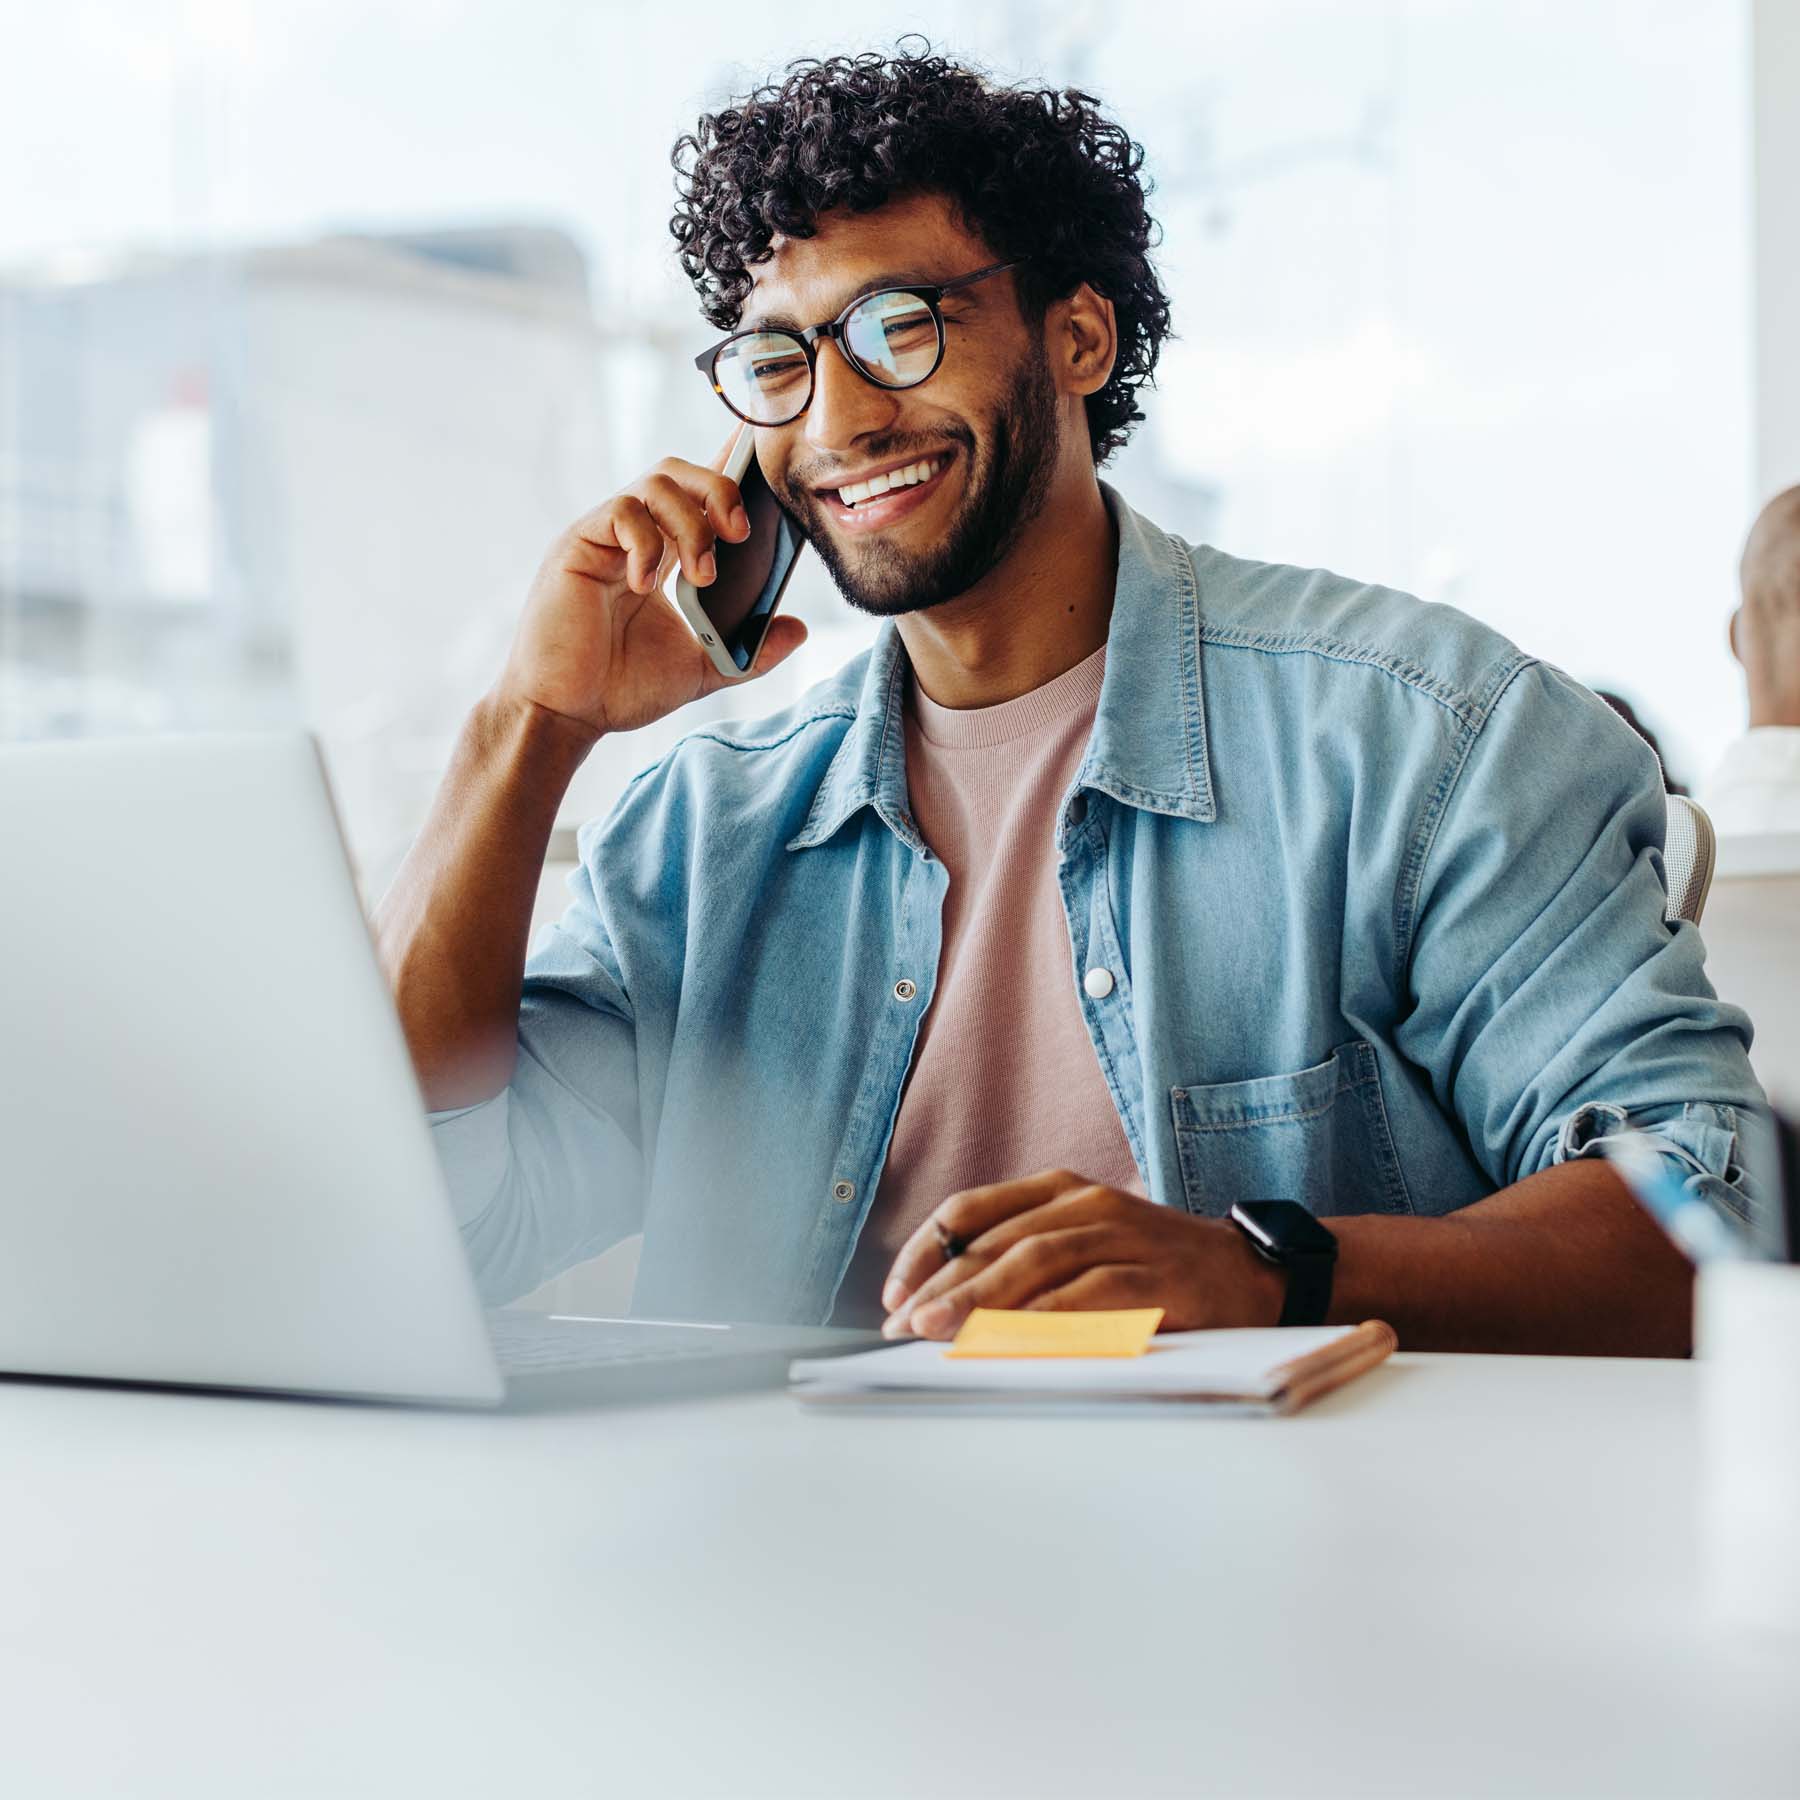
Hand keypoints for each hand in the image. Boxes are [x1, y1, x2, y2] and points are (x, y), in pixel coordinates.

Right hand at [491, 435, 808, 742]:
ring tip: (701, 574)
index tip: (762, 452)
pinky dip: (647, 543)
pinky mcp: (577, 545)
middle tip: (741, 534)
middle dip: (720, 490)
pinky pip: (621, 511)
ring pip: (656, 483)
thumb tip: (799, 629)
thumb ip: (749, 650)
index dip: (730, 465)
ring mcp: (604, 536)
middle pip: (680, 472)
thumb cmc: (621, 689)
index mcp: (663, 554)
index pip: (699, 495)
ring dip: (691, 523)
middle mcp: (633, 535)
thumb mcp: (702, 669)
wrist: (565, 714)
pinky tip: (647, 585)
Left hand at [879, 1169, 1286, 1340]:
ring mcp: (1124, 1236)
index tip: (893, 1293)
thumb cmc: (1151, 1266)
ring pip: (1036, 1262)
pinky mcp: (1156, 1277)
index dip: (926, 1250)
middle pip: (996, 1240)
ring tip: (937, 1331)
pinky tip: (1011, 1341)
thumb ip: (1022, 1259)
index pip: (972, 1210)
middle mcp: (1087, 1204)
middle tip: (902, 1324)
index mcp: (1059, 1190)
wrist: (1248, 1273)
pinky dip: (1045, 1318)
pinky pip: (1090, 1296)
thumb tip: (940, 1302)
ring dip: (980, 1299)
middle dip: (941, 1284)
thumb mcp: (1082, 1242)